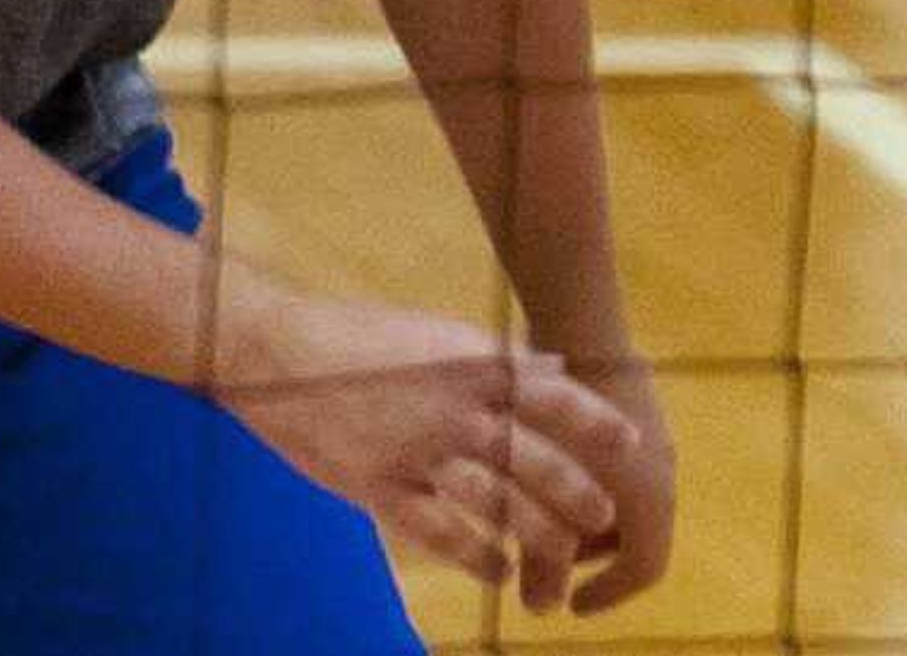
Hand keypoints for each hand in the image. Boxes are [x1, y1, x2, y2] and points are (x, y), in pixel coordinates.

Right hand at [219, 290, 638, 608]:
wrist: (275, 353)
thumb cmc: (362, 340)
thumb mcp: (437, 336)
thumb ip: (497, 359)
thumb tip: (556, 367)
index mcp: (470, 364)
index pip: (551, 394)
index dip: (594, 422)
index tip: (631, 442)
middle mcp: (452, 408)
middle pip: (532, 458)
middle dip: (576, 492)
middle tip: (604, 517)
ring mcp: (415, 451)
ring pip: (493, 501)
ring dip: (535, 532)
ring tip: (561, 556)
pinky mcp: (377, 486)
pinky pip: (438, 530)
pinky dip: (476, 555)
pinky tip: (499, 570)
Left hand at [564, 350, 677, 614]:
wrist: (580, 332)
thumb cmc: (558, 422)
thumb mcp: (543, 498)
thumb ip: (542, 558)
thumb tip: (537, 609)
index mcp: (652, 500)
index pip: (644, 569)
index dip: (608, 594)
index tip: (571, 604)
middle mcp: (663, 472)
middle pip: (637, 536)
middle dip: (591, 556)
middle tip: (546, 554)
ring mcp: (654, 440)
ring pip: (628, 500)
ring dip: (588, 518)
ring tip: (541, 510)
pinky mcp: (638, 413)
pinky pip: (622, 466)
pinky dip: (590, 483)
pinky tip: (546, 467)